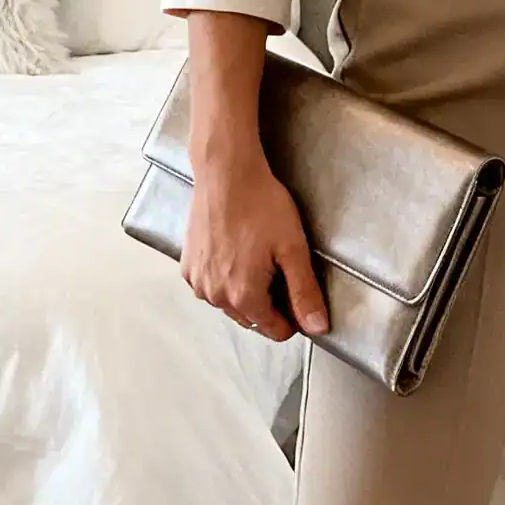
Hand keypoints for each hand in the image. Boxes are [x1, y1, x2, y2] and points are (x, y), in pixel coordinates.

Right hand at [182, 142, 329, 343]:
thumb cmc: (259, 205)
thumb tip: (317, 326)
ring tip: (258, 259)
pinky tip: (236, 255)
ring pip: (230, 305)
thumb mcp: (293, 249)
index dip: (293, 317)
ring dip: (246, 292)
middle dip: (270, 304)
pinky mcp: (188, 267)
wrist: (225, 173)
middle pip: (252, 319)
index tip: (298, 293)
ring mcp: (198, 282)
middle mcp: (215, 296)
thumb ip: (305, 292)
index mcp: (244, 297)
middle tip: (280, 270)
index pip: (275, 331)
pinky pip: (211, 287)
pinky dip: (225, 279)